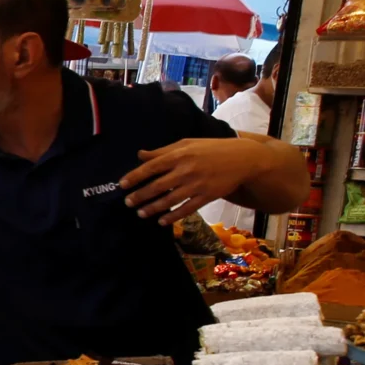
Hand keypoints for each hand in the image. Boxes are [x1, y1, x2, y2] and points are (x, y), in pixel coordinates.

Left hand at [120, 139, 265, 225]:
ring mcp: (197, 185)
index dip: (135, 176)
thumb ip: (163, 151)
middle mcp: (186, 170)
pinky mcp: (207, 196)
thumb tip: (140, 155)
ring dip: (153, 208)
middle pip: (157, 186)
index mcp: (179, 155)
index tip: (122, 185)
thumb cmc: (210, 148)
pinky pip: (187, 209)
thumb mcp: (187, 143)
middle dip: (140, 196)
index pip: (151, 167)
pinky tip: (162, 221)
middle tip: (128, 202)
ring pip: (170, 200)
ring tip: (141, 213)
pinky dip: (173, 217)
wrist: (242, 158)